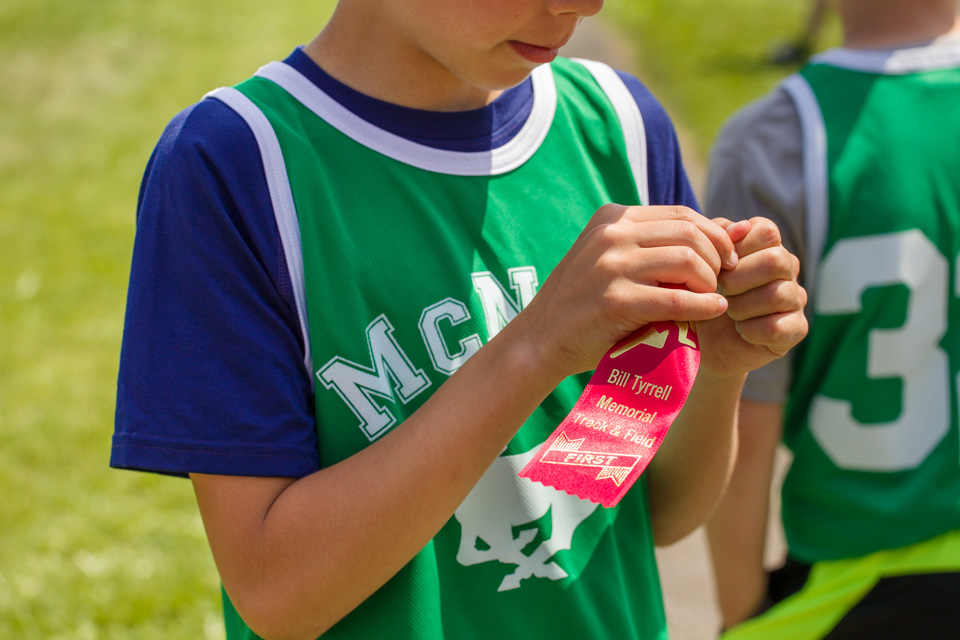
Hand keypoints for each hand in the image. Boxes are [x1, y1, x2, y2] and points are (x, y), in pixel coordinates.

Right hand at [514, 204, 737, 378]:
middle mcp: (611, 234)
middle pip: (689, 234)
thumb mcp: (616, 259)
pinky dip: (703, 306)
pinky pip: (675, 300)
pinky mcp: (613, 301)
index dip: (715, 235)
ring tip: (711, 297)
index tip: (727, 260)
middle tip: (723, 281)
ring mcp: (610, 266)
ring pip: (687, 261)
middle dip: (717, 258)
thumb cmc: (587, 302)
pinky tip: (712, 311)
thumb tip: (736, 229)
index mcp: (613, 218)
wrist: (542, 339)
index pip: (681, 214)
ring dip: (710, 282)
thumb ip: (662, 244)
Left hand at [695, 217, 807, 377]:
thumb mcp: (701, 262)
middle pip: (775, 261)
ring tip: (726, 312)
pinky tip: (739, 330)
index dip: (737, 249)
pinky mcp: (796, 329)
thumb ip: (716, 237)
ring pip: (776, 295)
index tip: (717, 266)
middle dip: (736, 279)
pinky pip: (776, 327)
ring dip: (740, 307)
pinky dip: (750, 330)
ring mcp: (796, 298)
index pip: (766, 232)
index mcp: (768, 246)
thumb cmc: (702, 295)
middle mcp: (788, 268)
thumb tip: (740, 227)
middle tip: (718, 292)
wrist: (700, 340)